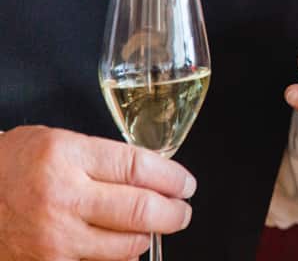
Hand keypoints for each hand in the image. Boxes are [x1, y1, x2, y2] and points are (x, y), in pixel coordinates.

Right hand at [0, 126, 194, 260]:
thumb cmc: (12, 166)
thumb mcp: (57, 143)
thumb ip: (104, 159)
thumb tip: (155, 176)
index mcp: (66, 156)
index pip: (139, 168)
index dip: (173, 178)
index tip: (186, 184)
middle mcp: (61, 197)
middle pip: (141, 209)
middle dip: (174, 213)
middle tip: (182, 211)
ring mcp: (53, 237)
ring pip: (126, 245)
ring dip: (148, 237)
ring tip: (151, 227)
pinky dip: (118, 257)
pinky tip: (120, 246)